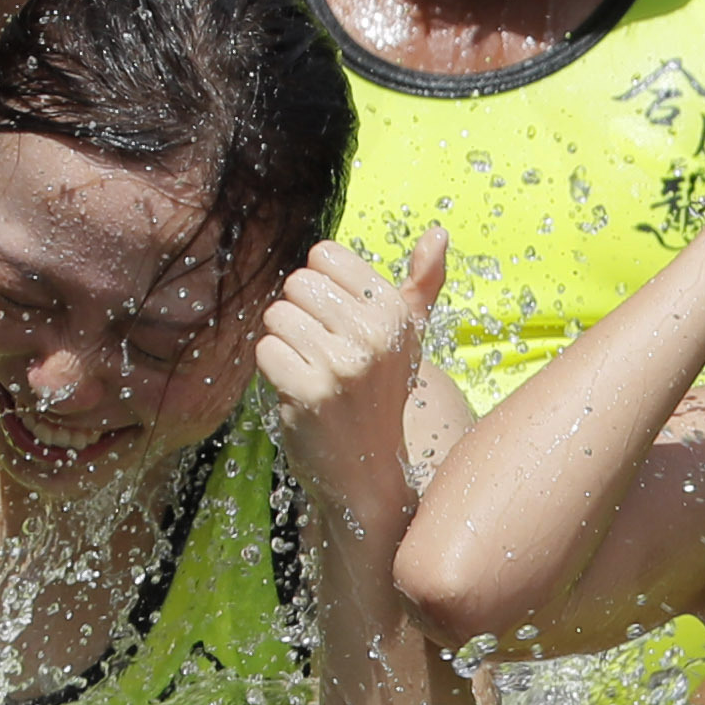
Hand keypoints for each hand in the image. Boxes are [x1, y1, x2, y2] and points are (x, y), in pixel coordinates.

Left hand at [261, 229, 447, 552]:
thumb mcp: (406, 337)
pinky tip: (297, 391)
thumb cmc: (379, 395)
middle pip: (296, 283)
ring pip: (276, 316)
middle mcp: (373, 334)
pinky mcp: (309, 392)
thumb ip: (421, 284)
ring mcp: (341, 365)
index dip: (319, 287)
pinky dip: (272, 370)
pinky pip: (265, 350)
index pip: (323, 255)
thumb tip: (439, 232)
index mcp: (394, 311)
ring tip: (310, 372)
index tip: (338, 323)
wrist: (366, 472)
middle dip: (298, 315)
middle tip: (321, 353)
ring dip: (283, 344)